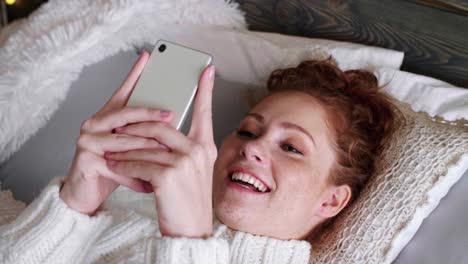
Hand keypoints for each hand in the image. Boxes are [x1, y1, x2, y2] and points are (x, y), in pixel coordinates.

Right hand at [59, 51, 173, 215]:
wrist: (86, 193)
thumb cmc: (111, 167)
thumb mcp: (129, 146)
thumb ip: (143, 132)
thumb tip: (171, 120)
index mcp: (107, 117)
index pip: (123, 92)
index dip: (135, 74)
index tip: (148, 57)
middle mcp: (94, 124)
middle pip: (126, 114)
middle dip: (151, 115)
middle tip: (171, 114)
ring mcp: (87, 141)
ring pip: (124, 141)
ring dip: (148, 150)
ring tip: (167, 155)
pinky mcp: (85, 160)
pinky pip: (117, 167)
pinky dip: (135, 177)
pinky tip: (149, 184)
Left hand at [104, 65, 216, 237]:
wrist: (190, 231)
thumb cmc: (187, 201)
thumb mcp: (191, 171)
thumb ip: (180, 149)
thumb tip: (159, 132)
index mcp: (206, 147)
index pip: (205, 112)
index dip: (206, 89)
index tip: (207, 69)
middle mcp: (199, 151)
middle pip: (161, 125)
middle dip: (135, 125)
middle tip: (119, 126)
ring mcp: (185, 162)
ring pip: (146, 144)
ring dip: (123, 148)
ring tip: (110, 150)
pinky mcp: (169, 175)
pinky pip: (138, 162)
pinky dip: (122, 164)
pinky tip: (114, 166)